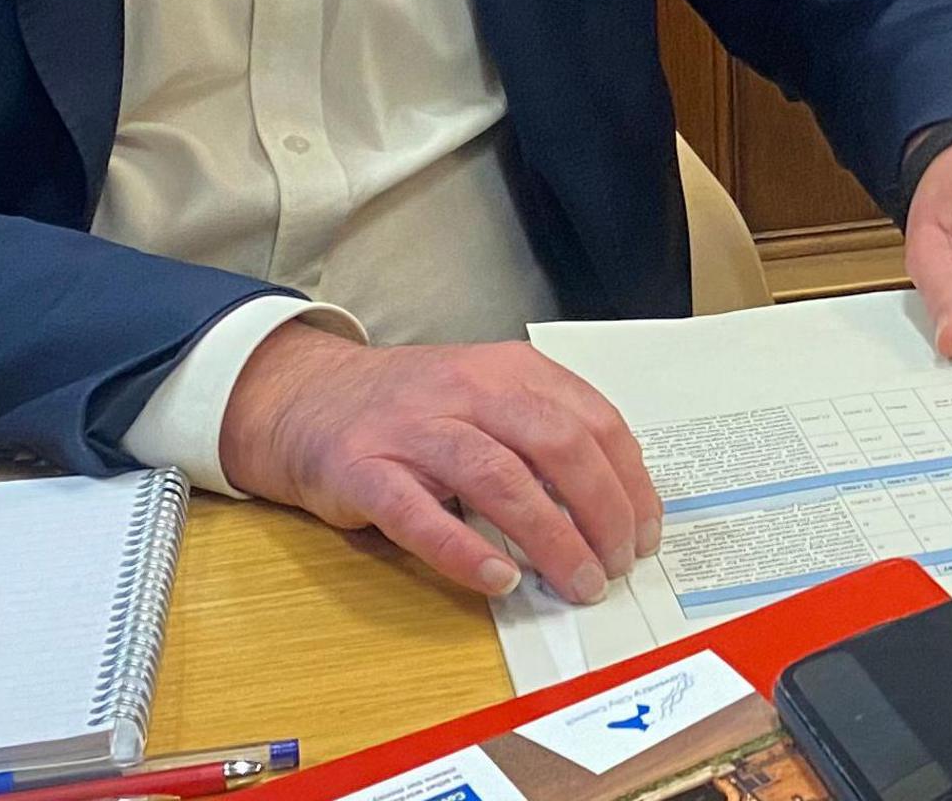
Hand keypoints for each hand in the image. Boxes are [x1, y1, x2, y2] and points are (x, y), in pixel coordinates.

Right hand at [216, 320, 658, 605]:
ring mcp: (412, 429)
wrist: (306, 399)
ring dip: (550, 537)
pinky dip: (464, 550)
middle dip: (601, 511)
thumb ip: (545, 435)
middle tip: (615, 565)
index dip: (630, 481)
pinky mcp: (363, 470)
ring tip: (576, 581)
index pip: (593, 420)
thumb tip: (615, 505)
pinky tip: (499, 578)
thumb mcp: (488, 397)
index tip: (644, 531)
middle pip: (557, 445)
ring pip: (498, 477)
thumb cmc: (413, 410)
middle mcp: (466, 389)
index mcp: (509, 371)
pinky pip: (418, 514)